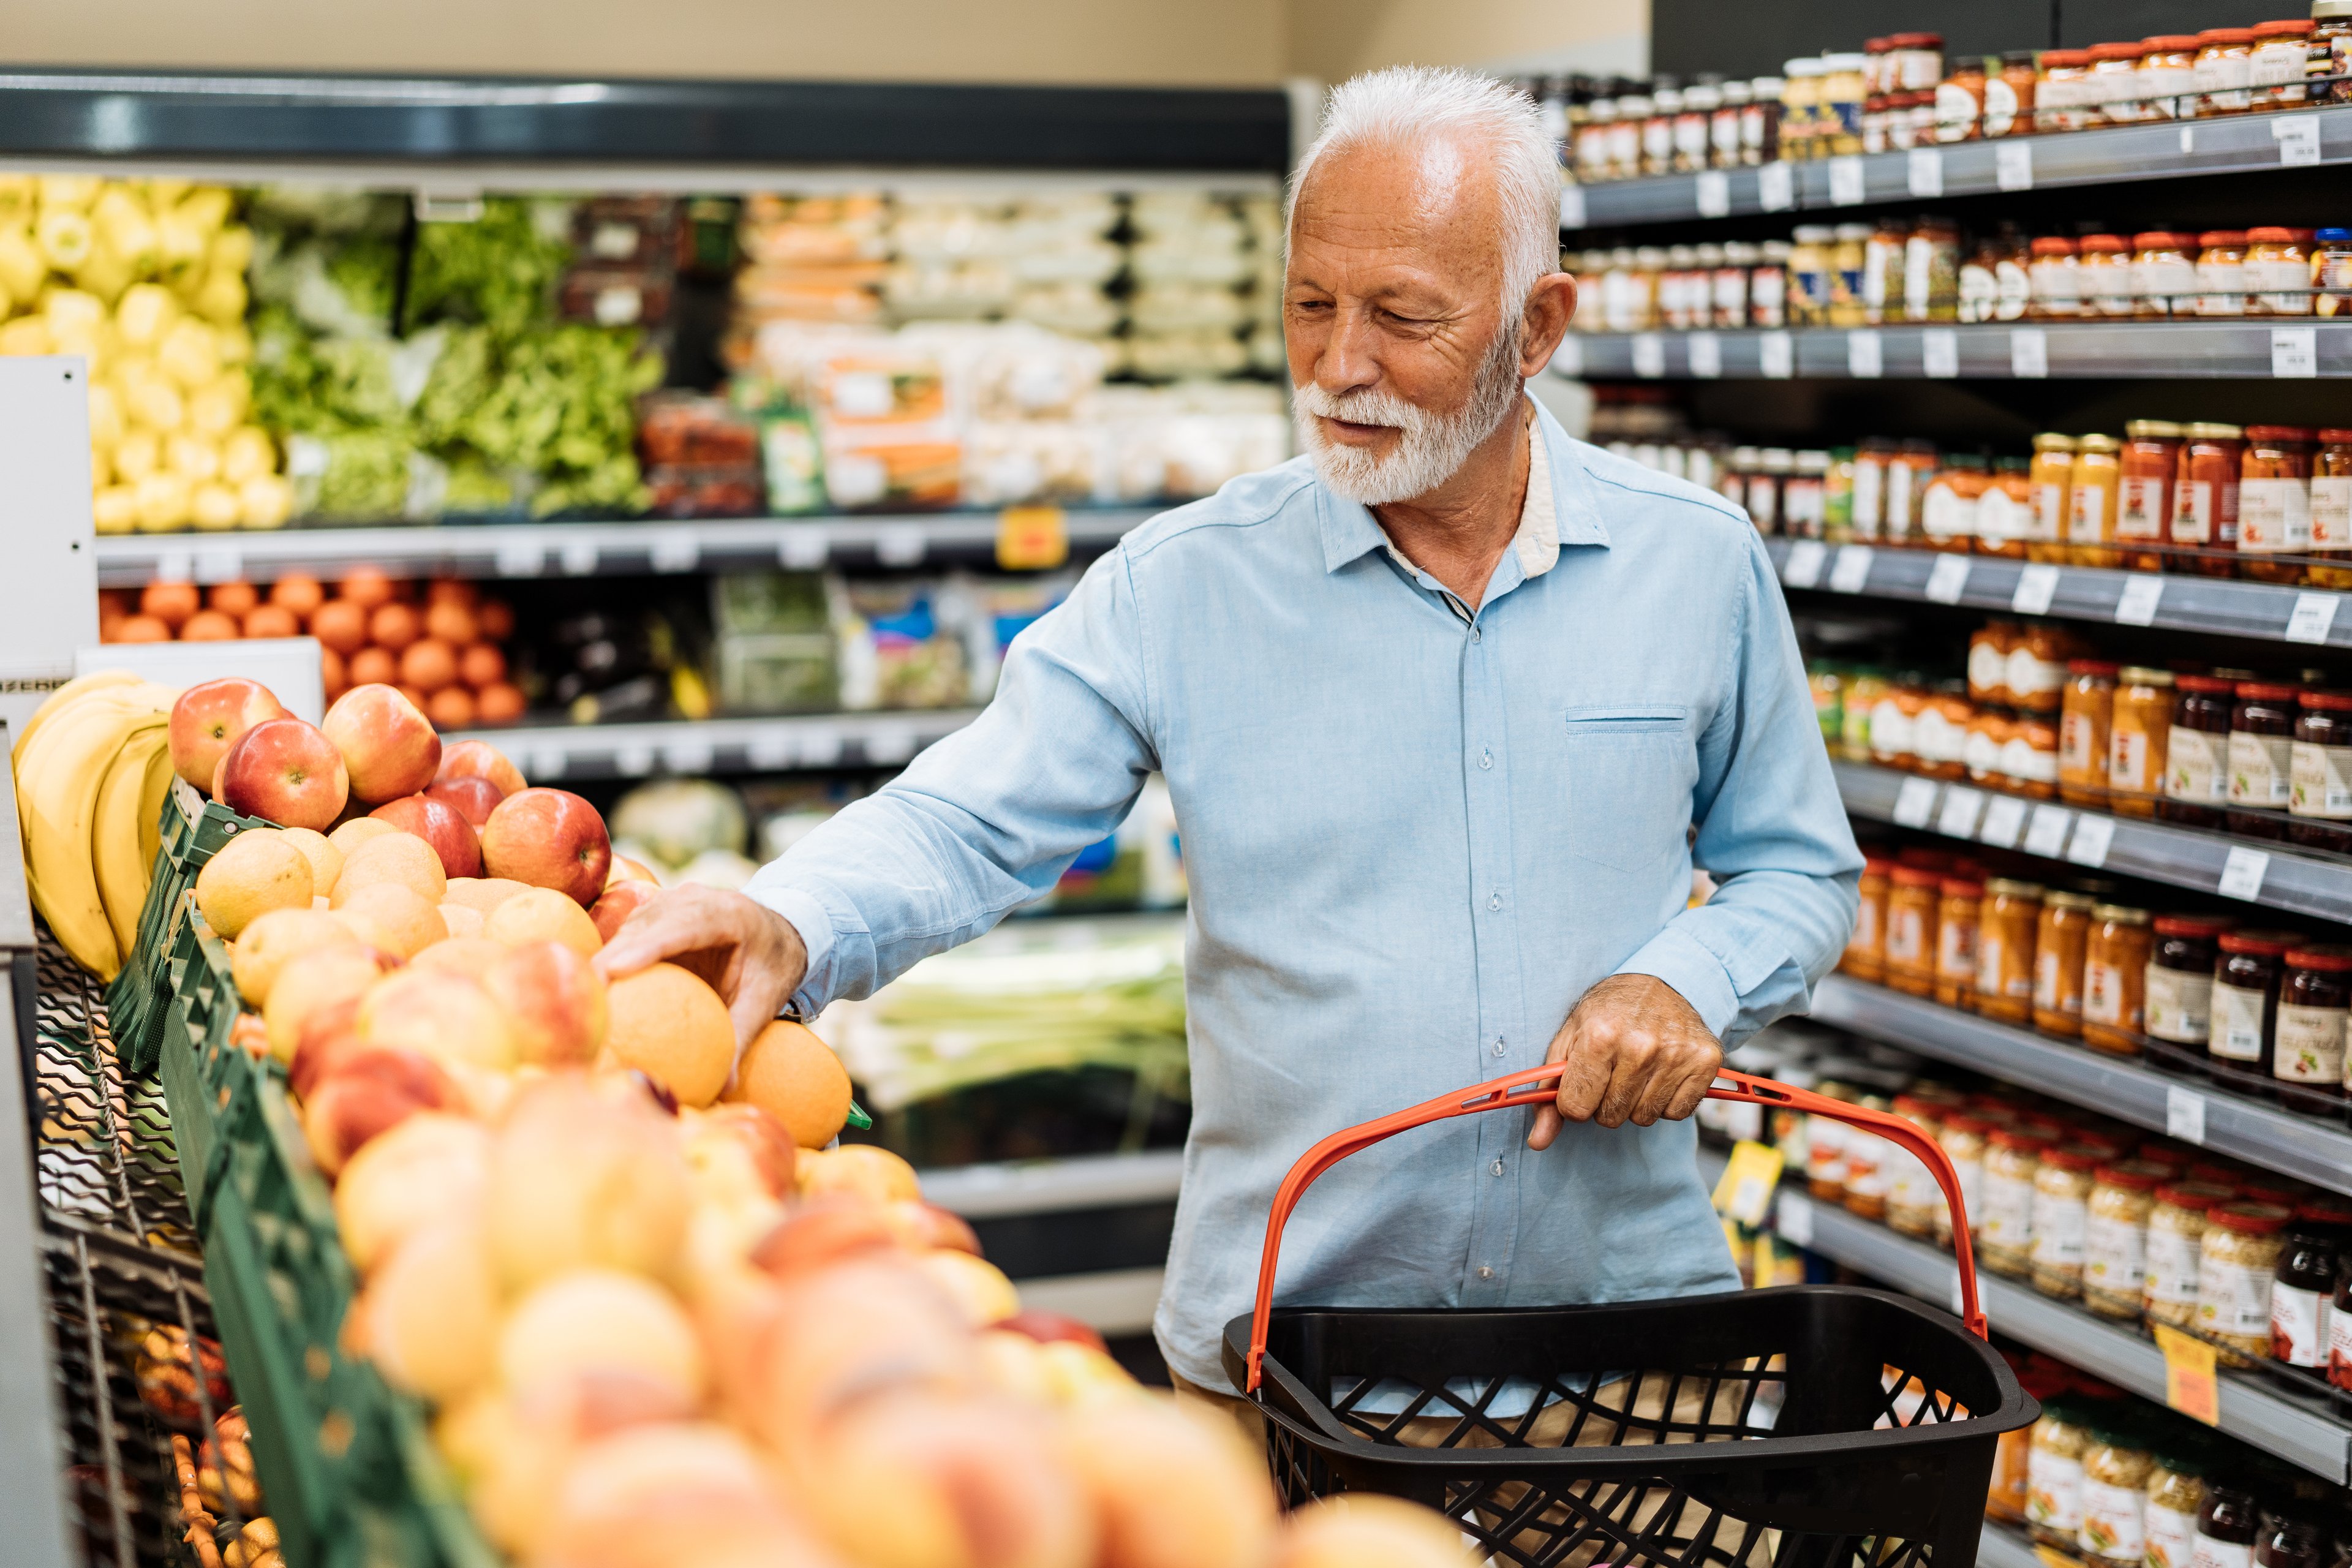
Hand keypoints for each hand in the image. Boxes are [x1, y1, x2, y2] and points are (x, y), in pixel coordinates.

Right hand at [592, 884, 809, 1056]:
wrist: (779, 931)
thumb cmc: (772, 966)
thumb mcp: (765, 1000)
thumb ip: (741, 1037)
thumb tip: (722, 1089)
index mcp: (728, 914)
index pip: (682, 926)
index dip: (645, 947)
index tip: (614, 971)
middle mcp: (695, 899)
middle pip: (646, 925)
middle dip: (611, 956)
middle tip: (583, 995)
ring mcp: (672, 901)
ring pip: (630, 928)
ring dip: (605, 959)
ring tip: (581, 998)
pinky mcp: (656, 913)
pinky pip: (628, 935)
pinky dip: (611, 960)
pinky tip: (592, 992)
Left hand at [1525, 974, 1721, 1147]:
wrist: (1664, 982)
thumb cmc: (1610, 1012)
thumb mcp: (1569, 1040)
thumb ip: (1549, 1092)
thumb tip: (1539, 1140)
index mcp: (1600, 1036)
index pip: (1576, 1107)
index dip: (1574, 1101)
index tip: (1581, 1085)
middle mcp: (1641, 1046)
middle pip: (1610, 1116)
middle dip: (1604, 1102)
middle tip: (1612, 1072)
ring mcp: (1677, 1054)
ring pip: (1644, 1118)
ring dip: (1635, 1103)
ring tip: (1637, 1070)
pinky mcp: (1705, 1062)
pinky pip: (1676, 1113)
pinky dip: (1665, 1101)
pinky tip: (1661, 1074)